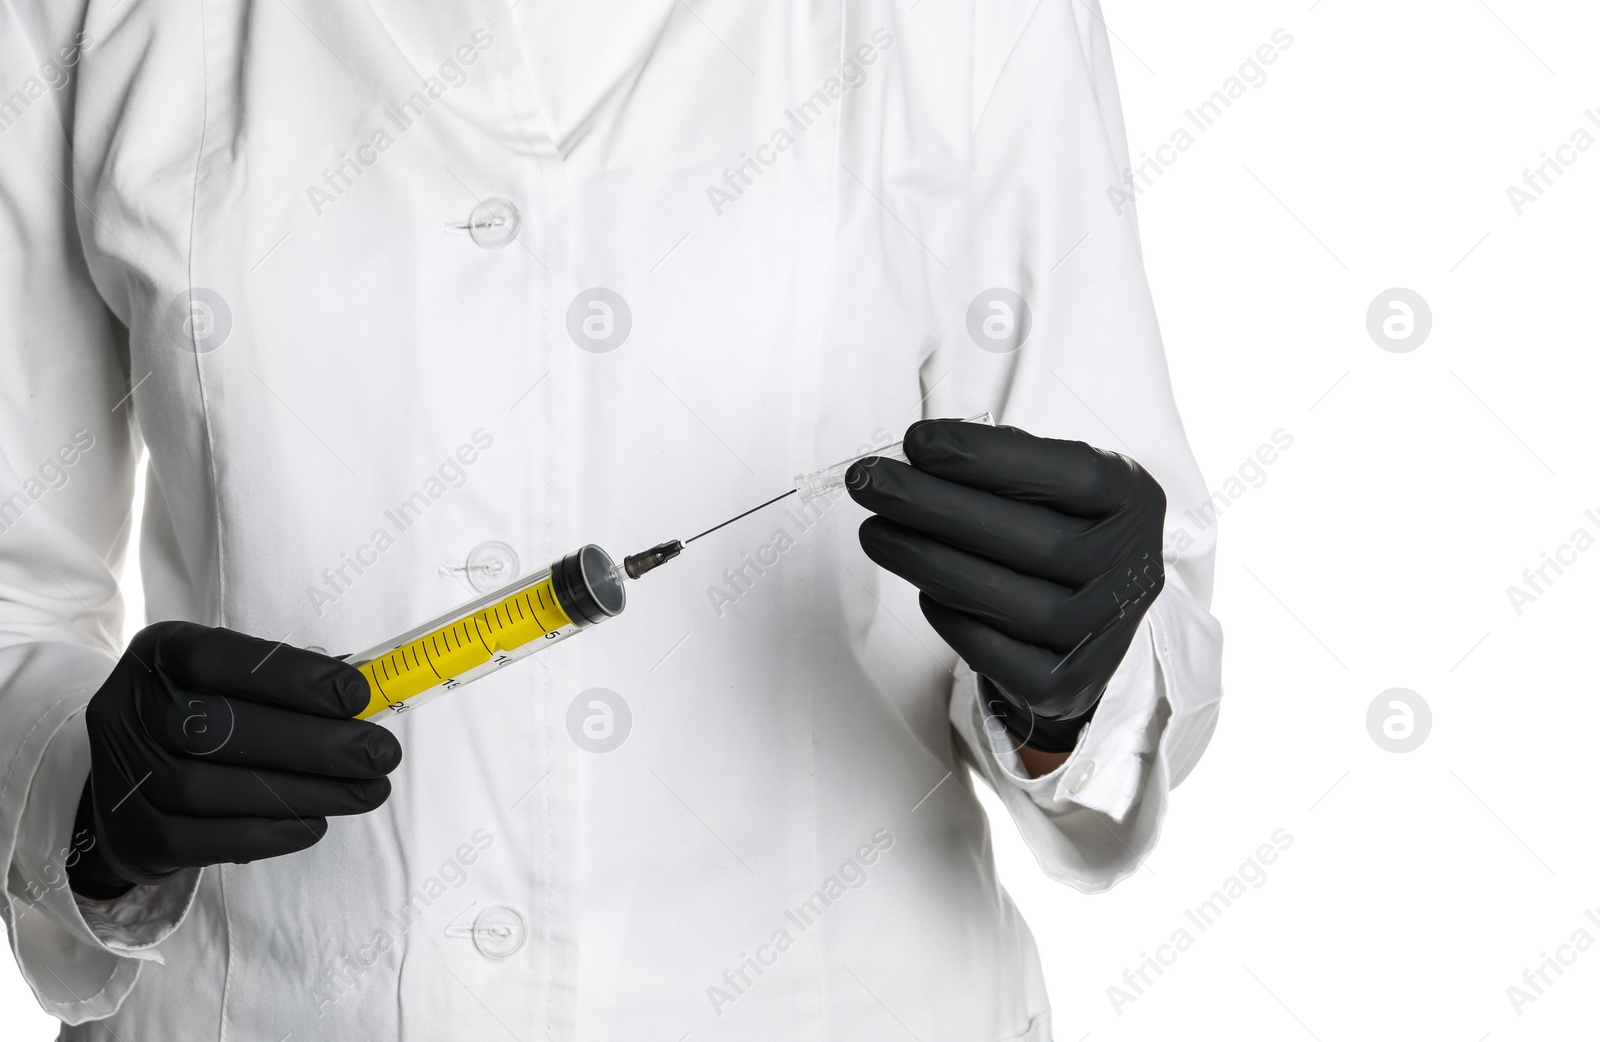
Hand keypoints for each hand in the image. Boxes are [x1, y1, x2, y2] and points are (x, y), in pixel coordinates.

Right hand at [68, 622, 400, 898]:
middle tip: (380, 754)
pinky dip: (268, 834)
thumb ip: (285, 682)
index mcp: (159, 654)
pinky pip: (203, 842)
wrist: (132, 775)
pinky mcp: (135, 835)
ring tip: (366, 792)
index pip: (217, 657)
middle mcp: (129, 709)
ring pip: (211, 790)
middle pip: (217, 730)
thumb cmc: (207, 710)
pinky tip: (316, 823)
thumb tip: (364, 699)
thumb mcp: (230, 675)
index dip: (289, 676)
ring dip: (304, 793)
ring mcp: (125, 775)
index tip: (357, 694)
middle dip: (314, 744)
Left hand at [847, 420, 1165, 753]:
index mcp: (1133, 501)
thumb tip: (920, 454)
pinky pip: (996, 654)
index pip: (1070, 474)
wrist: (1090, 620)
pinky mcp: (1067, 684)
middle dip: (937, 507)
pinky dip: (951, 619)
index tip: (917, 441)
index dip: (990, 457)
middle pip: (1034, 541)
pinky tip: (922, 588)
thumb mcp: (1055, 483)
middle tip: (869, 482)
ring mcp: (1104, 632)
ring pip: (1010, 602)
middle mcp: (1132, 568)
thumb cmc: (1059, 530)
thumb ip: (1001, 463)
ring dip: (929, 561)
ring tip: (876, 532)